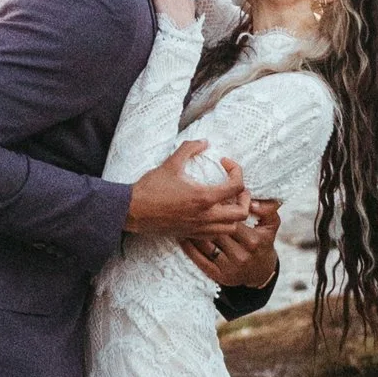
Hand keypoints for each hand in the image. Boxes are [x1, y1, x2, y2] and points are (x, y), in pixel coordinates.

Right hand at [126, 142, 254, 242]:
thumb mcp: (171, 163)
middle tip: (235, 186)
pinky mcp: (192, 234)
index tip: (225, 163)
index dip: (237, 171)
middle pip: (242, 212)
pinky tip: (213, 212)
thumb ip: (190, 148)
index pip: (237, 186)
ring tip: (227, 201)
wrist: (133, 211)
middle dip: (245, 198)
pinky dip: (221, 224)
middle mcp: (206, 216)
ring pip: (231, 227)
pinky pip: (216, 234)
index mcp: (204, 197)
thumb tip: (204, 142)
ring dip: (234, 213)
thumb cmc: (151, 187)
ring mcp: (199, 228)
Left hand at [184, 196, 281, 290]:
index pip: (233, 220)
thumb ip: (268, 209)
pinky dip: (189, 248)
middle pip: (217, 232)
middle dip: (205, 218)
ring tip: (185, 217)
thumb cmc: (263, 241)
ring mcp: (229, 267)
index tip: (213, 198)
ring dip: (194, 231)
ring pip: (206, 245)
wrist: (260, 271)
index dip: (222, 208)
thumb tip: (251, 202)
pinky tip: (183, 236)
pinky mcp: (219, 276)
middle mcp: (241, 255)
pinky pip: (200, 260)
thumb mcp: (271, 225)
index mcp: (253, 241)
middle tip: (193, 204)